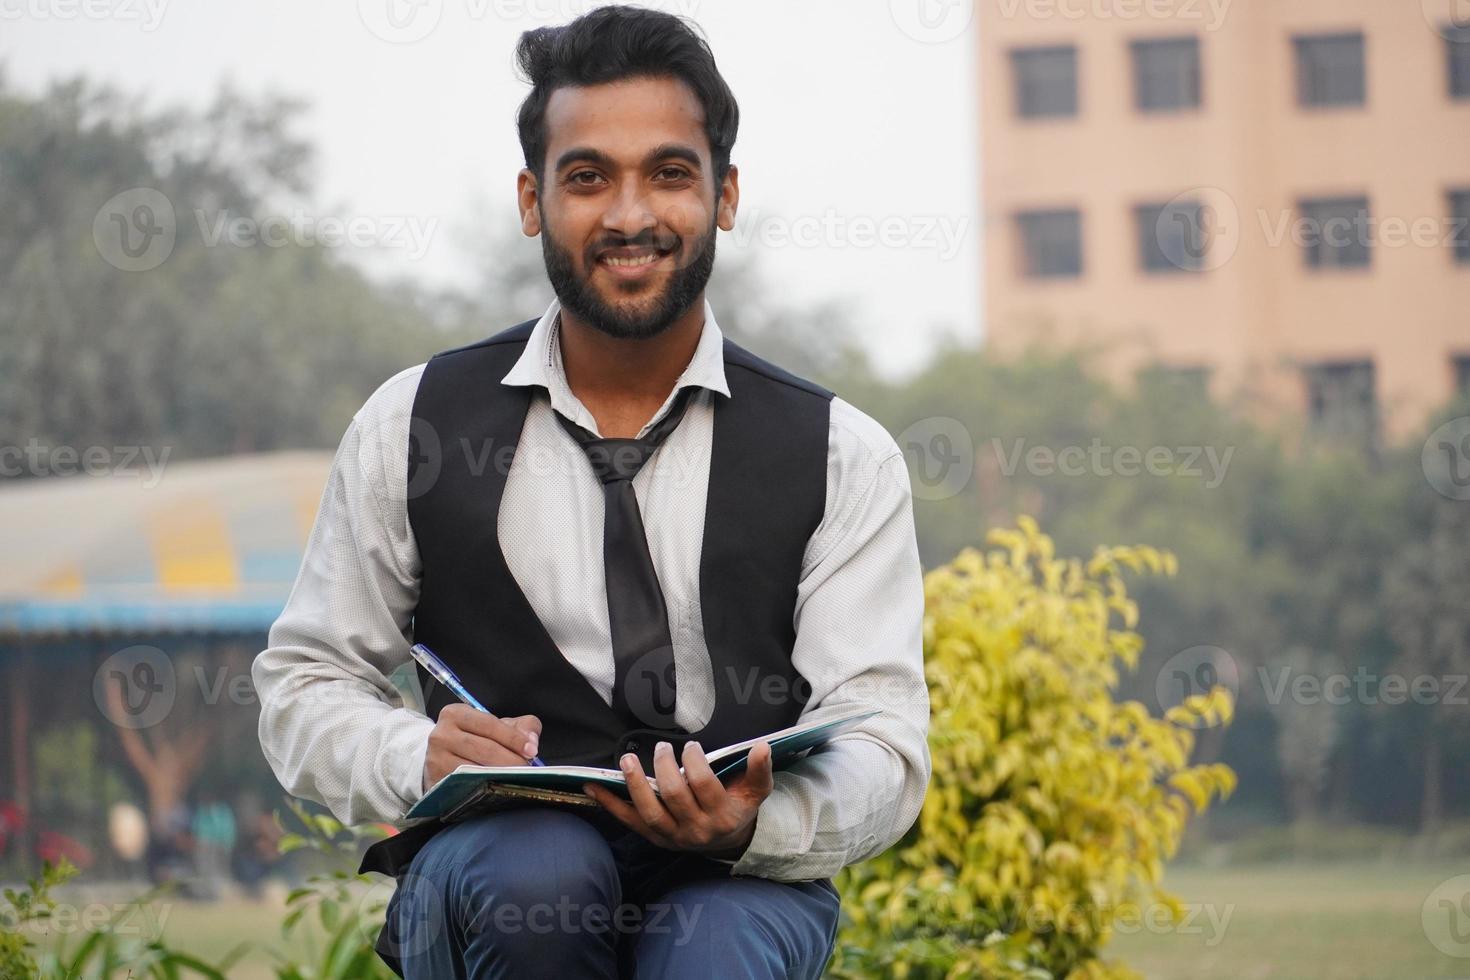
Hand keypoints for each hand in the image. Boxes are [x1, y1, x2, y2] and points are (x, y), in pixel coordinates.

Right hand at [423, 705, 540, 790]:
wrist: (442, 758)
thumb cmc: (474, 739)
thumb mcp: (495, 726)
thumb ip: (520, 726)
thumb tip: (531, 740)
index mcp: (456, 714)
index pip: (490, 725)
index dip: (514, 738)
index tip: (532, 750)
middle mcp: (441, 734)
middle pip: (485, 749)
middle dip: (511, 760)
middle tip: (527, 769)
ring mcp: (436, 759)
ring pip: (476, 769)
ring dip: (500, 776)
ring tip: (516, 778)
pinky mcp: (436, 781)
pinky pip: (466, 786)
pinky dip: (484, 787)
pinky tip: (497, 787)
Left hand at [584, 740, 773, 858]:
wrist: (727, 843)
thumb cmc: (739, 808)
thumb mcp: (756, 791)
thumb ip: (759, 770)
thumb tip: (762, 746)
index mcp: (723, 815)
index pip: (703, 785)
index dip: (694, 762)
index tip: (690, 746)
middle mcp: (697, 829)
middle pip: (675, 797)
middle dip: (665, 769)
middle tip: (661, 748)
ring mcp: (673, 836)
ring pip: (650, 813)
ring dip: (635, 785)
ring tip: (627, 760)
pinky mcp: (654, 838)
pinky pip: (629, 821)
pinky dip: (609, 804)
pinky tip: (593, 787)